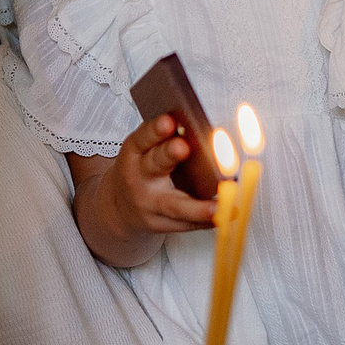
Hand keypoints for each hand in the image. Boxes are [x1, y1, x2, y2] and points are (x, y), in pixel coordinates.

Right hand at [71, 114, 219, 265]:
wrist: (120, 205)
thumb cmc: (141, 170)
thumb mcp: (143, 151)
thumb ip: (164, 140)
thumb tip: (199, 127)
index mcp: (134, 152)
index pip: (144, 138)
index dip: (155, 130)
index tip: (168, 121)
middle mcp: (139, 177)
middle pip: (155, 165)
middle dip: (169, 155)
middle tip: (184, 147)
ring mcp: (149, 204)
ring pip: (174, 205)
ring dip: (197, 207)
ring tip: (217, 205)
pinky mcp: (159, 224)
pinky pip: (186, 223)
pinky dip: (207, 220)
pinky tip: (224, 216)